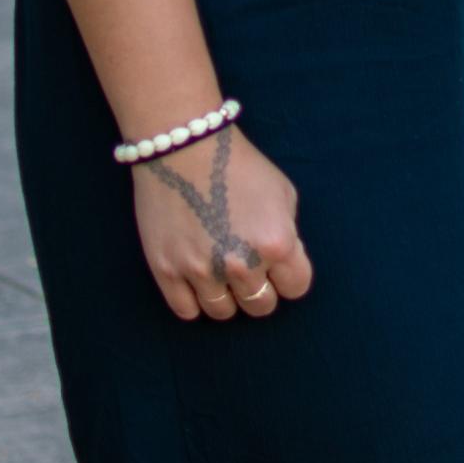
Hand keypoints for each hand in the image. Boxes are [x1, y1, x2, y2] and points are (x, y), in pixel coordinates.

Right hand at [132, 123, 312, 322]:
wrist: (185, 148)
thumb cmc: (240, 165)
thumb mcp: (283, 193)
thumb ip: (288, 234)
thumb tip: (283, 264)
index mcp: (276, 243)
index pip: (296, 288)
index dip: (290, 277)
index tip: (280, 267)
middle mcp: (241, 265)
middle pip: (261, 306)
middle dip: (261, 290)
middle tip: (251, 270)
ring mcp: (201, 272)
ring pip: (223, 313)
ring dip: (228, 298)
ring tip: (223, 274)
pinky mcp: (167, 272)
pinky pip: (187, 311)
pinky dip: (196, 301)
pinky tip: (199, 281)